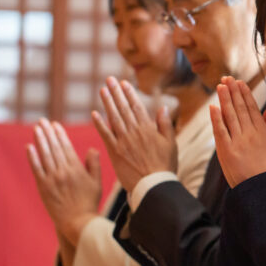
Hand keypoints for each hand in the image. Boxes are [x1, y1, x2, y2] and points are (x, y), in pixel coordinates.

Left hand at [26, 118, 101, 248]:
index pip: (66, 147)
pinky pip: (36, 169)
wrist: (77, 222)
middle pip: (54, 148)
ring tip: (37, 129)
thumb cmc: (89, 203)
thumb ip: (94, 165)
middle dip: (48, 133)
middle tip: (42, 121)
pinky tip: (29, 147)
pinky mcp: (43, 187)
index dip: (60, 135)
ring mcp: (52, 179)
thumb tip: (92, 149)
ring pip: (45, 156)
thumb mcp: (97, 183)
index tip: (55, 125)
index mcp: (77, 170)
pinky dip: (32, 157)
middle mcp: (64, 172)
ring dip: (40, 141)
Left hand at [91, 77, 176, 193]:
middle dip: (116, 93)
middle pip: (123, 108)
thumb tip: (163, 107)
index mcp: (148, 129)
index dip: (130, 94)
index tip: (124, 83)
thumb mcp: (171, 144)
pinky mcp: (114, 152)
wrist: (153, 185)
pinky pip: (105, 135)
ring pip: (113, 118)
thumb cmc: (165, 165)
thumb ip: (165, 124)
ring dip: (107, 103)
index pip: (137, 106)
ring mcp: (123, 141)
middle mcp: (134, 132)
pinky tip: (94, 114)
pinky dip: (99, 124)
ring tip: (102, 90)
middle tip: (109, 80)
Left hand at [210, 77, 265, 187]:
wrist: (262, 189)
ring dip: (224, 99)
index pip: (252, 108)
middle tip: (227, 78)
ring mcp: (237, 142)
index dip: (245, 94)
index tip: (240, 83)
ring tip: (220, 86)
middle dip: (233, 92)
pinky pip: (220, 131)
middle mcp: (250, 134)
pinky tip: (213, 107)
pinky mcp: (226, 151)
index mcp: (263, 132)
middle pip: (240, 108)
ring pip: (230, 116)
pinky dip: (216, 118)